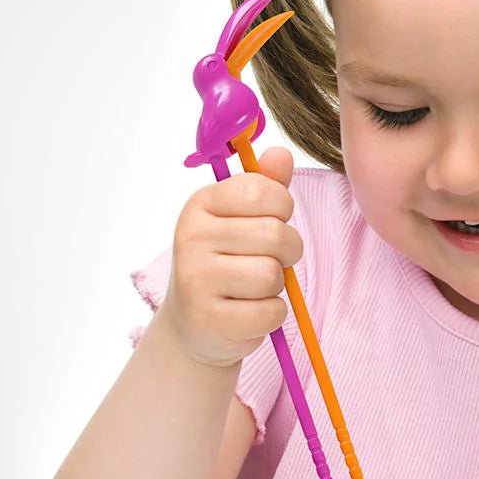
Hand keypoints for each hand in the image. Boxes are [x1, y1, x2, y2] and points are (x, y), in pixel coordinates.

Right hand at [159, 146, 303, 367]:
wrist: (193, 324)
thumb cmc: (226, 263)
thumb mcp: (241, 219)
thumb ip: (266, 185)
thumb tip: (282, 154)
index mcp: (201, 204)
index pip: (262, 191)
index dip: (282, 208)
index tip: (270, 220)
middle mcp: (191, 237)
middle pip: (275, 235)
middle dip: (287, 251)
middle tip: (269, 260)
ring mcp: (196, 280)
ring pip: (272, 275)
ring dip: (276, 286)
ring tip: (254, 288)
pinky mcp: (209, 320)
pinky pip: (270, 312)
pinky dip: (271, 315)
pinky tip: (249, 311)